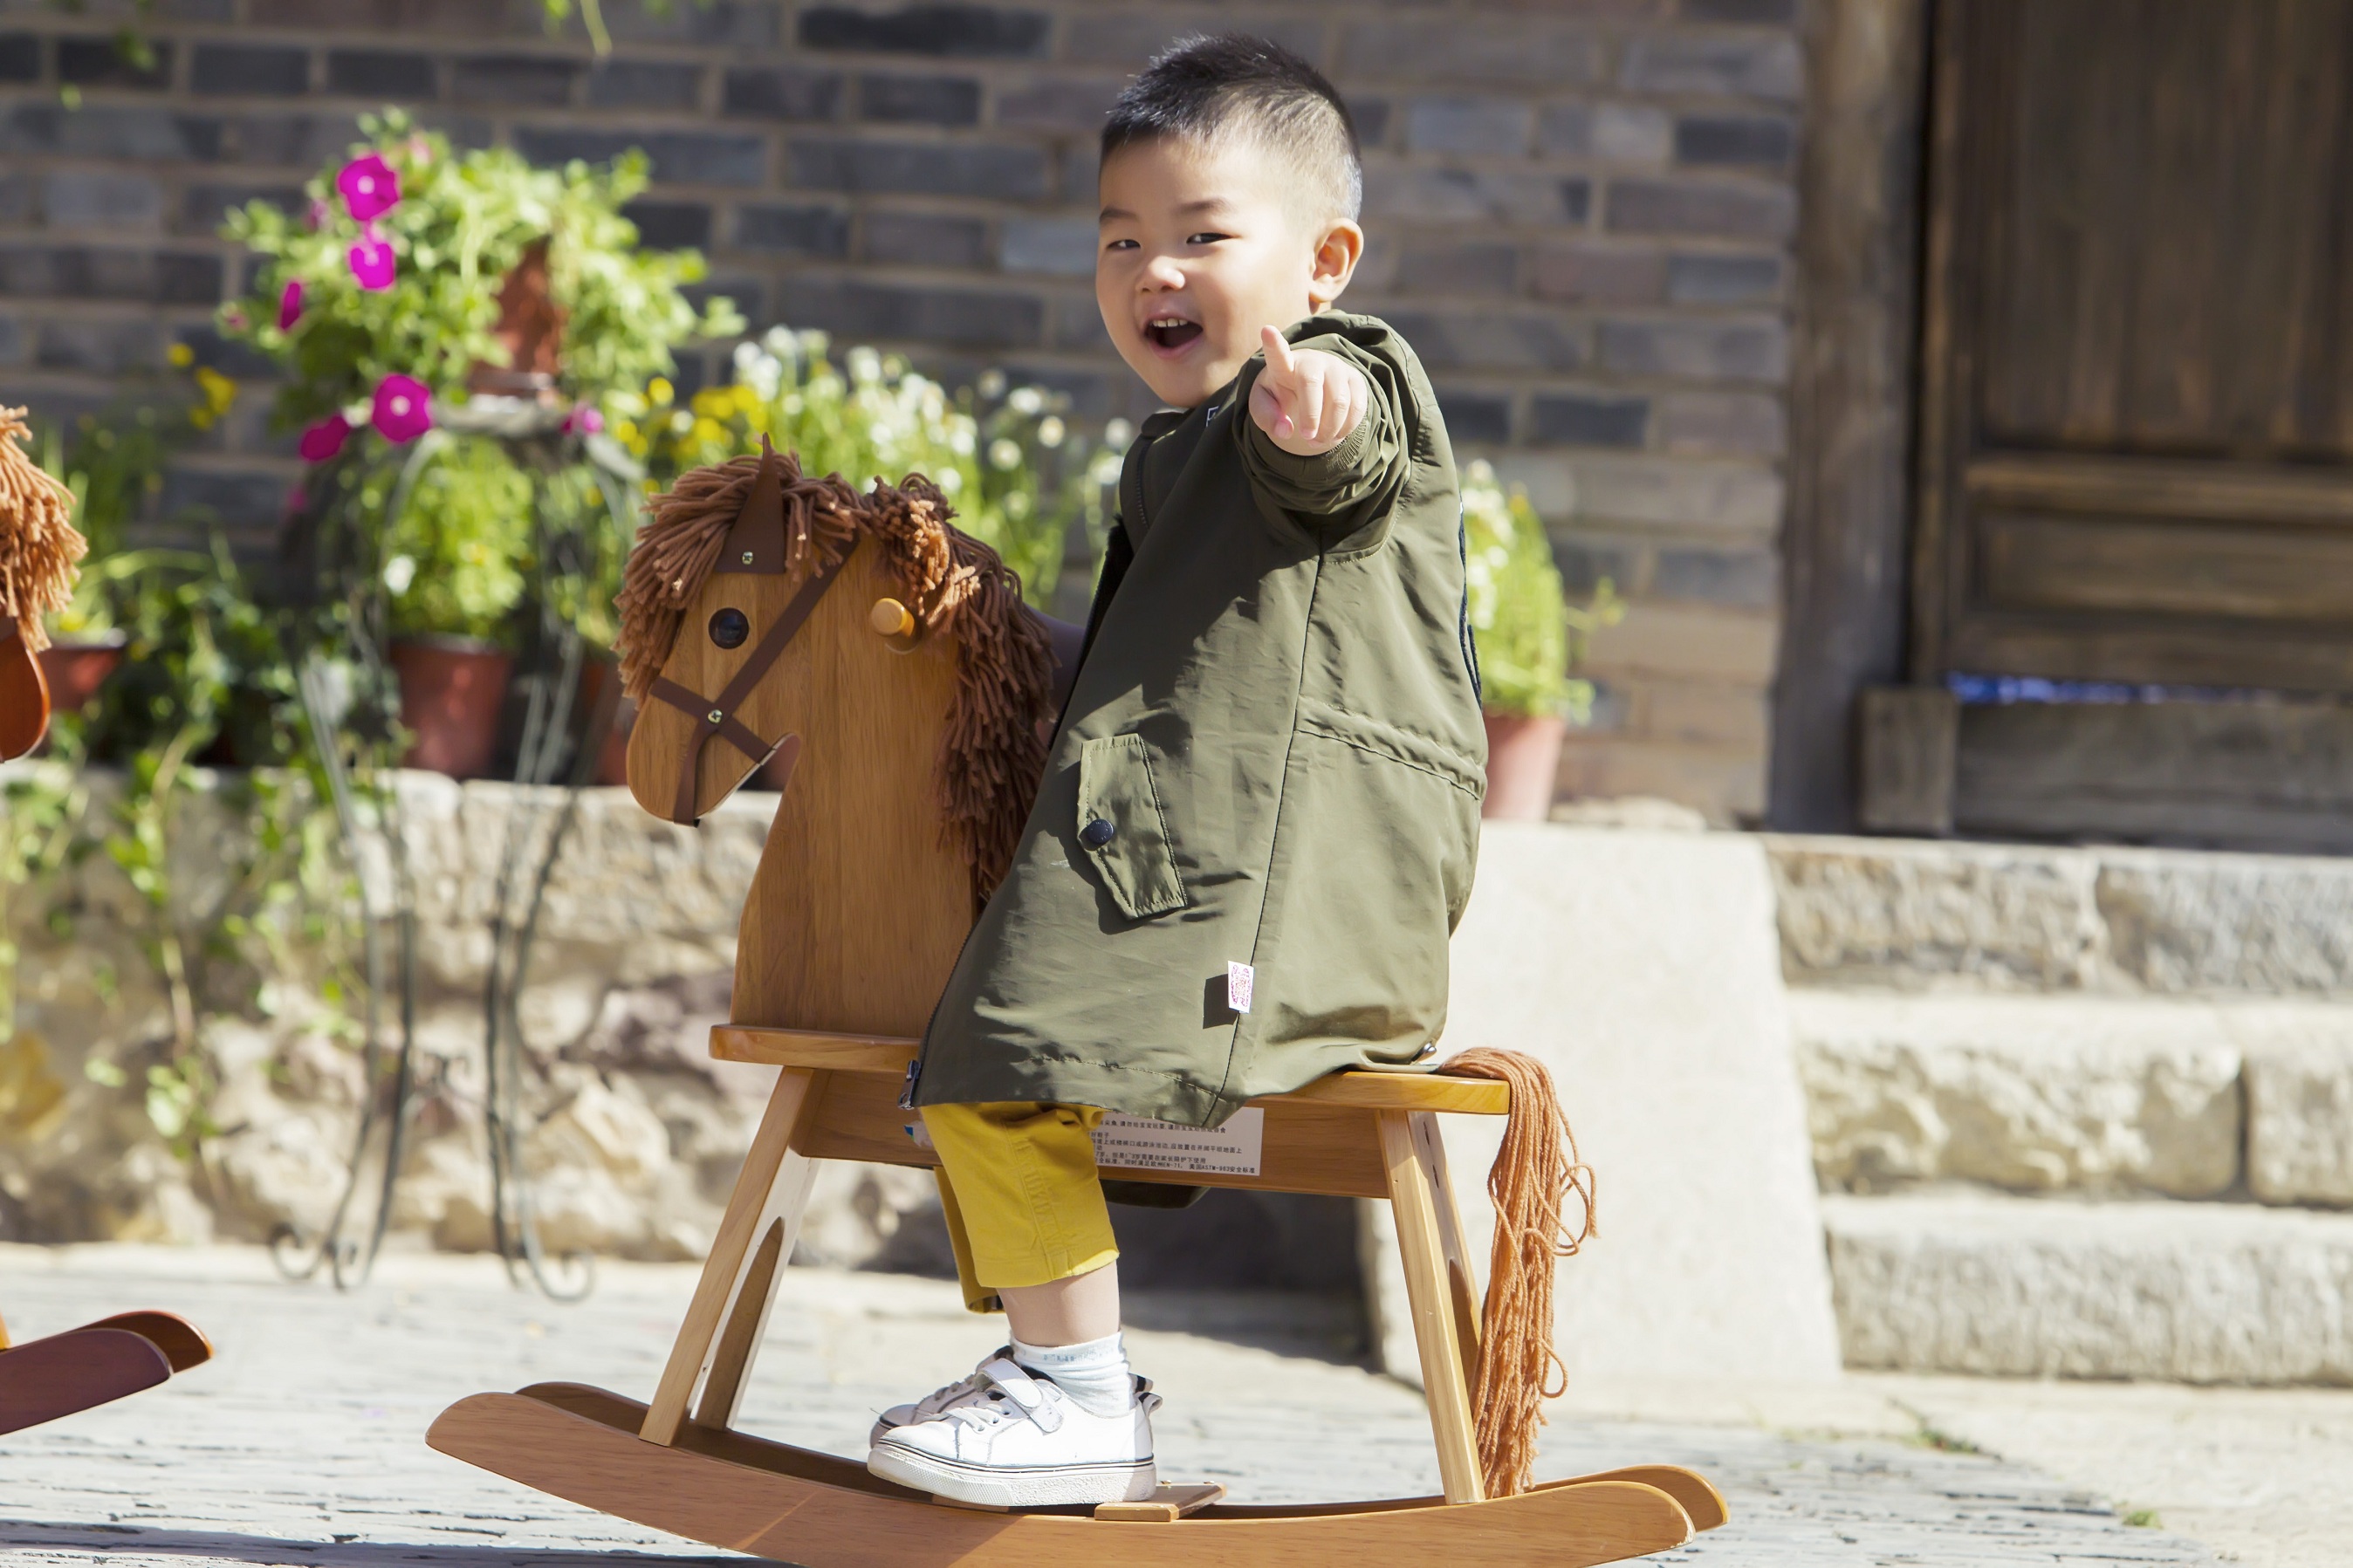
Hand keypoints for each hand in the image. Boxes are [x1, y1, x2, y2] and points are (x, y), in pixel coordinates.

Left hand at [1249, 326, 1367, 455]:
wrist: (1306, 388)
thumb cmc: (1280, 395)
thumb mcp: (1264, 407)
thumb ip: (1267, 418)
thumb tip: (1285, 432)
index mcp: (1284, 364)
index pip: (1278, 352)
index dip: (1273, 343)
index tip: (1267, 330)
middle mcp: (1312, 360)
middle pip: (1313, 384)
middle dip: (1311, 417)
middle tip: (1306, 437)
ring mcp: (1336, 367)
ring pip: (1339, 401)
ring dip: (1329, 429)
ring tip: (1317, 441)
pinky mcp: (1355, 378)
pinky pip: (1357, 407)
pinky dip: (1346, 428)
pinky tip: (1334, 434)